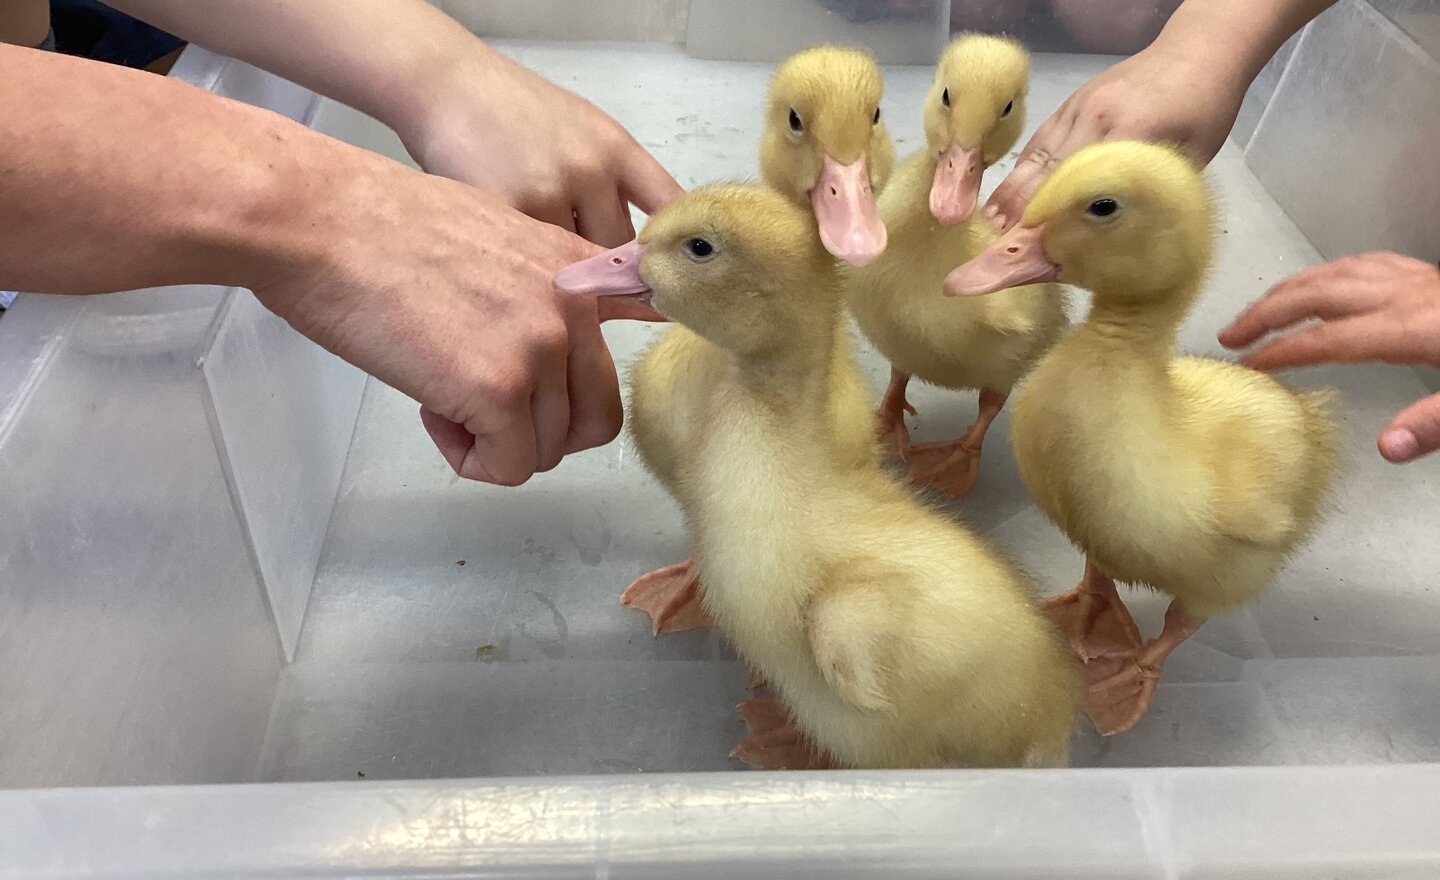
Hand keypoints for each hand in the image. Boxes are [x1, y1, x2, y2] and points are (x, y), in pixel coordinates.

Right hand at [252, 156, 625, 485]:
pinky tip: (432, 413)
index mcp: (576, 267)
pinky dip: (471, 460)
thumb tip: (541, 341)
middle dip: (542, 429)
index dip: (627, 352)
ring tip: (440, 394)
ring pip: (549, 448)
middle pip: (598, 415)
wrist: (320, 222)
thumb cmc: (379, 228)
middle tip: (484, 409)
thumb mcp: (491, 236)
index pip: (647, 317)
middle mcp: (575, 308)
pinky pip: (510, 466)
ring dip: (496, 442)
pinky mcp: (500, 390)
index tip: (608, 378)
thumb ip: (536, 288)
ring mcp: (542, 349)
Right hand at [405, 48, 682, 246]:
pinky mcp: (507, 212)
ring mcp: (549, 191)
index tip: (676, 273)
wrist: (448, 86)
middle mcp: (590, 168)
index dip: (676, 247)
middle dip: (603, 262)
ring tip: (535, 244)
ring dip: (558, 263)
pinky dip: (524, 261)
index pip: (669, 206)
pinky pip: (531, 260)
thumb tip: (643, 250)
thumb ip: (615, 184)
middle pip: (619, 249)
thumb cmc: (516, 112)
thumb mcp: (583, 131)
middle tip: (575, 255)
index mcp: (616, 149)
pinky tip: (510, 244)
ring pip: (573, 261)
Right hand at [983, 41, 1246, 230]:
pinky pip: (1039, 140)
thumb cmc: (1205, 108)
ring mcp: (1076, 106)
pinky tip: (1007, 192)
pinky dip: (1021, 169)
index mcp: (1129, 128)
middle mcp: (1094, 115)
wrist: (1198, 51)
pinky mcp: (1071, 104)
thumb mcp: (1191, 157)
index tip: (1034, 248)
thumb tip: (1115, 232)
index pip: (1080, 180)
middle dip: (1021, 208)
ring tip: (993, 223)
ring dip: (1012, 190)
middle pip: (1046, 169)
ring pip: (1035, 154)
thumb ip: (1153, 190)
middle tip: (1002, 244)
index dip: (1054, 216)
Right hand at [1219, 252, 1439, 462]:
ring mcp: (1413, 280)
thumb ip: (1432, 423)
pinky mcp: (1425, 275)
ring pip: (1334, 272)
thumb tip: (1389, 446)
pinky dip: (1327, 272)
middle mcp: (1404, 296)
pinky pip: (1363, 263)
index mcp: (1411, 327)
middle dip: (1265, 314)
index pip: (1327, 338)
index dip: (1280, 350)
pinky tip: (1321, 280)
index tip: (1248, 365)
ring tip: (1262, 307)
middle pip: (1317, 295)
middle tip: (1231, 333)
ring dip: (1290, 289)